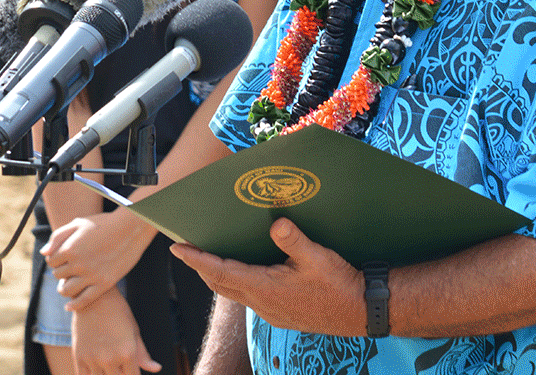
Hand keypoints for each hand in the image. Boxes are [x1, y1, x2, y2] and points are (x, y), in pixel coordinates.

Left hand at [42, 209, 154, 309]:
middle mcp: (78, 264)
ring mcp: (91, 275)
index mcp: (70, 248)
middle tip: (71, 268)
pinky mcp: (104, 283)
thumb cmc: (105, 223)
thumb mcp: (80, 223)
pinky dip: (74, 305)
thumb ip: (58, 236)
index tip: (63, 257)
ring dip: (64, 288)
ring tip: (69, 285)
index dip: (56, 258)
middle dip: (62, 271)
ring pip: (66, 290)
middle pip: (58, 275)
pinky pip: (83, 301)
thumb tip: (44, 253)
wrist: (132, 227)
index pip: (51, 261)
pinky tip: (69, 306)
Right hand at [71, 287, 160, 374]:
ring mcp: (93, 360)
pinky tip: (97, 371)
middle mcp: (110, 359)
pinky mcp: (79, 358)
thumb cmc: (118, 312)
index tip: (133, 372)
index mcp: (127, 352)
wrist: (95, 298)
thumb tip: (156, 369)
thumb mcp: (134, 330)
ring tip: (110, 368)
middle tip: (122, 368)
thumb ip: (143, 353)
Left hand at [171, 218, 365, 335]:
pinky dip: (236, 280)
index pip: (221, 272)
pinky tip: (244, 269)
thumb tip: (275, 223)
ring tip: (209, 256)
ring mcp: (270, 310)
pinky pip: (248, 295)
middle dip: (201, 266)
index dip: (197, 259)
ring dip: (218, 274)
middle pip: (221, 283)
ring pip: (233, 290)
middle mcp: (261, 302)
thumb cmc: (338, 284)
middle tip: (186, 248)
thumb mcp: (317, 257)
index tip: (177, 248)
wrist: (358, 310)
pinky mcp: (280, 311)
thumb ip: (294, 240)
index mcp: (265, 288)